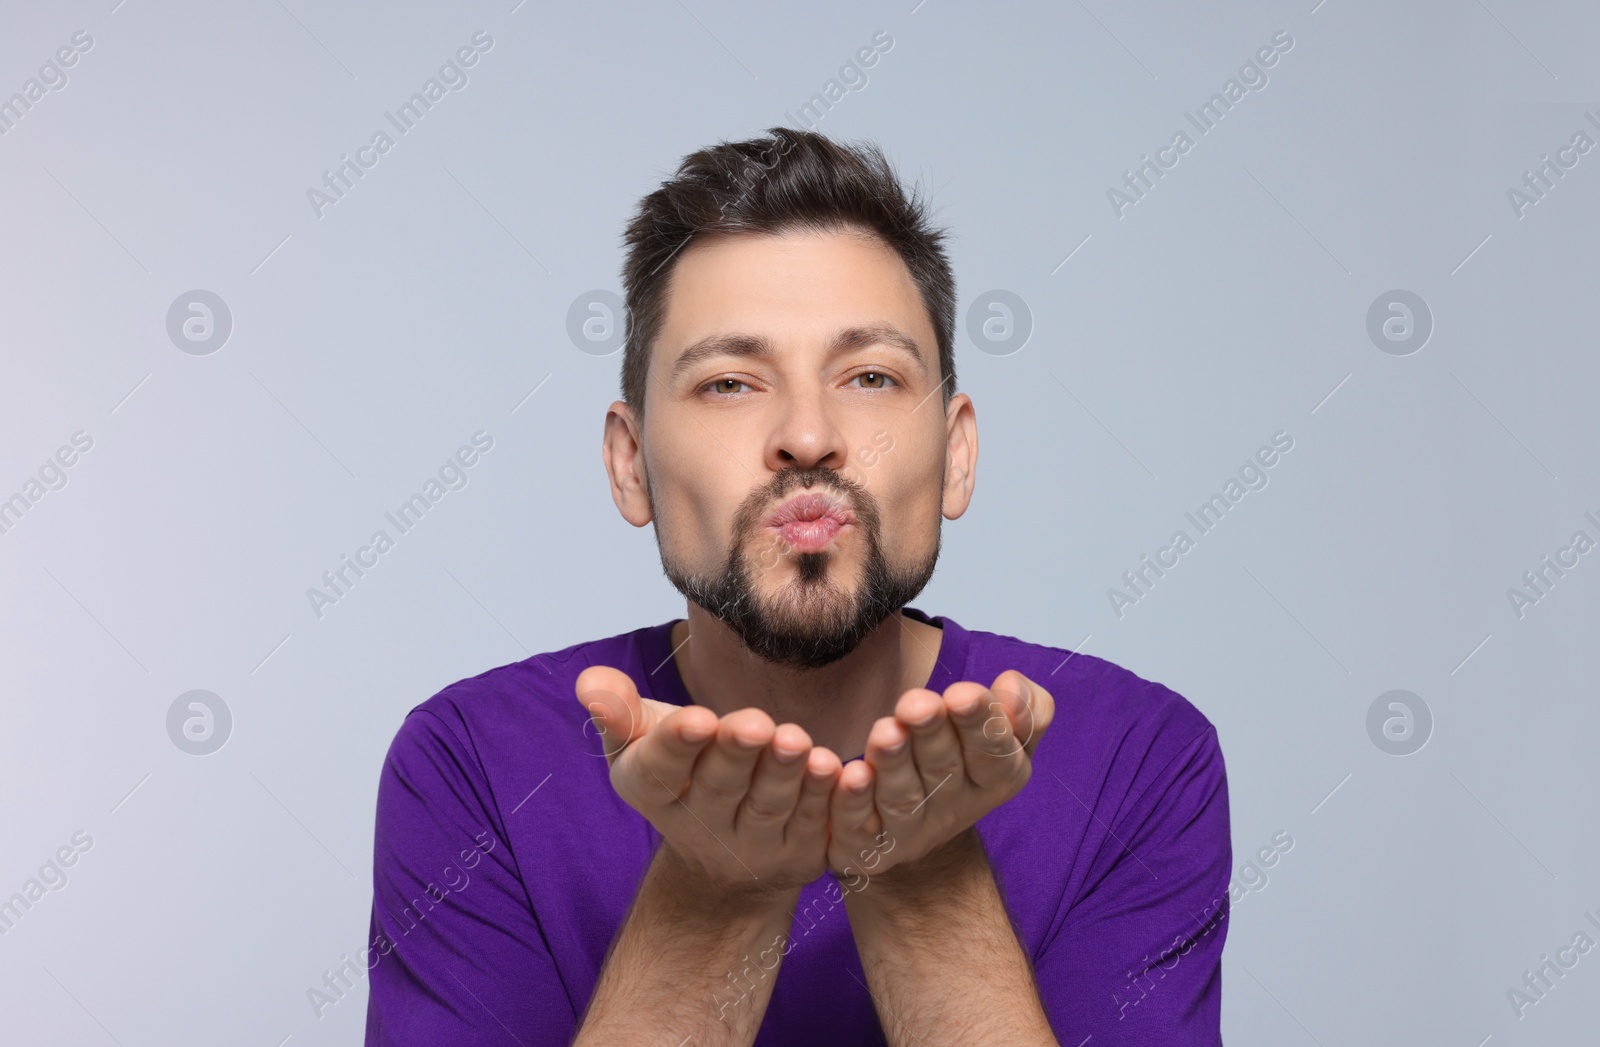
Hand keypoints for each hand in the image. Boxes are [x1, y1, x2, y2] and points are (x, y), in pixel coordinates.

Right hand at [575, 665, 843, 894]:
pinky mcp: (799, 856)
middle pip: (719, 788)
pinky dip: (823, 799)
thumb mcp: (644, 740)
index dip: (678, 745)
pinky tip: (833, 769)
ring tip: (796, 740)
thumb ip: (619, 710)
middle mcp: (699, 827)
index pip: (660, 770)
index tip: (697, 719)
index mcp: (652, 790)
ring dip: (784, 774)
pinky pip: (814, 825)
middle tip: (755, 724)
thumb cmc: (684, 769)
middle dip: (737, 754)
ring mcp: (751, 848)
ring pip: (769, 807)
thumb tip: (589, 685)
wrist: (725, 854)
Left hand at [826, 670, 1053, 881]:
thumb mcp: (1006, 735)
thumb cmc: (960, 760)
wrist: (907, 829)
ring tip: (885, 732)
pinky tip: (845, 772)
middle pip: (943, 771)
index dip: (981, 726)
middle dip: (931, 736)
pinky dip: (850, 803)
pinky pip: (855, 828)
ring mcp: (907, 833)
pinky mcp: (863, 846)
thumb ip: (1026, 708)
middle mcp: (952, 811)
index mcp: (993, 782)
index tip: (963, 694)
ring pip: (901, 799)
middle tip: (917, 705)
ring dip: (893, 766)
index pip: (994, 756)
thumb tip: (1013, 685)